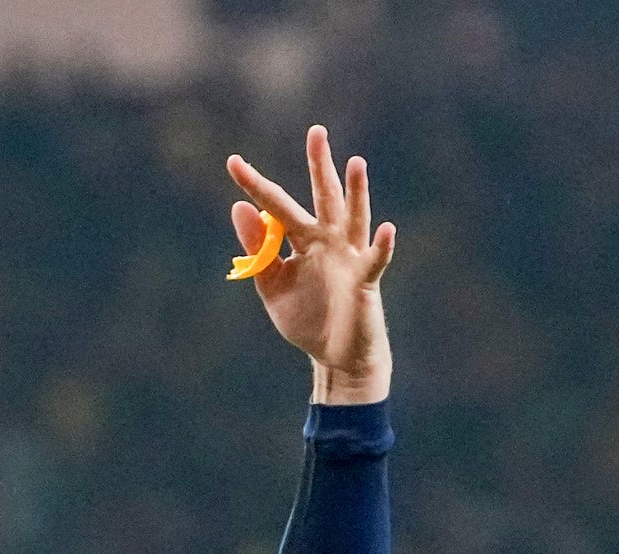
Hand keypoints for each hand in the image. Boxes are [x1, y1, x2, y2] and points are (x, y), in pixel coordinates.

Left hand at [227, 126, 394, 403]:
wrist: (336, 357)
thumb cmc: (308, 320)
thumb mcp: (273, 289)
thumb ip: (258, 253)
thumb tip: (239, 209)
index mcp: (302, 241)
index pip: (277, 207)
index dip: (256, 186)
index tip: (233, 163)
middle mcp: (329, 241)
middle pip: (323, 197)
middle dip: (320, 166)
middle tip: (315, 132)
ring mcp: (350, 258)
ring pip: (353, 219)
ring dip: (356, 193)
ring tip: (354, 163)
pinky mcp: (365, 282)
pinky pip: (375, 261)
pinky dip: (381, 246)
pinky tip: (385, 229)